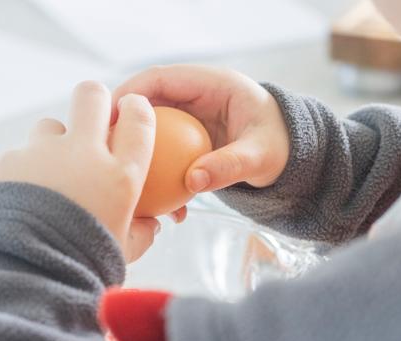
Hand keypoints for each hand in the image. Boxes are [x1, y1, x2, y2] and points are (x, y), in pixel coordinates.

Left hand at [0, 81, 158, 261]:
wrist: (27, 277)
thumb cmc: (83, 267)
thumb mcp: (123, 251)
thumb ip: (141, 232)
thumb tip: (150, 223)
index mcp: (121, 175)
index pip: (138, 118)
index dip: (136, 109)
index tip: (131, 112)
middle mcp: (84, 155)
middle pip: (91, 94)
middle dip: (94, 100)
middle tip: (92, 119)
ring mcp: (43, 154)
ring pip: (51, 126)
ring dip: (54, 143)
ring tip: (50, 178)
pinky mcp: (8, 161)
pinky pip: (21, 156)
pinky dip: (25, 173)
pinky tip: (23, 201)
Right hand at [113, 65, 289, 194]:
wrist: (295, 159)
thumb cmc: (283, 147)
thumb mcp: (261, 156)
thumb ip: (230, 165)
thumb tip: (192, 181)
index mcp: (212, 83)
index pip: (160, 78)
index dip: (131, 94)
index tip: (111, 120)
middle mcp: (196, 96)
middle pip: (148, 103)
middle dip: (125, 126)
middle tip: (105, 152)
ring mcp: (191, 118)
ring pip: (152, 128)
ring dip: (140, 152)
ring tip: (126, 177)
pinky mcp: (189, 140)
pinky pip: (164, 150)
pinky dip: (158, 170)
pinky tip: (160, 201)